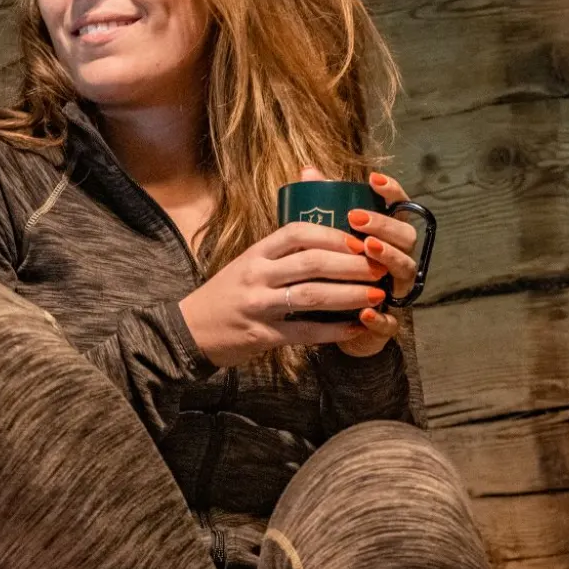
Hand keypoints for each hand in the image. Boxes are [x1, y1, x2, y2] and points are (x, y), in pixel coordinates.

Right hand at [178, 172, 387, 368]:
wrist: (190, 330)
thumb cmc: (227, 294)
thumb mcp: (247, 264)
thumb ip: (280, 251)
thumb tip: (324, 235)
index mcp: (256, 253)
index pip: (298, 233)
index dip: (332, 234)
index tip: (359, 241)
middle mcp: (257, 275)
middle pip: (312, 262)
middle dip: (351, 264)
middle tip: (378, 267)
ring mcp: (259, 306)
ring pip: (312, 296)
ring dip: (349, 295)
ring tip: (376, 295)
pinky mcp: (263, 335)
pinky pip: (305, 331)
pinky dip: (333, 330)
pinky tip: (354, 328)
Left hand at [337, 168, 419, 357]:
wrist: (325, 328)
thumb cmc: (329, 278)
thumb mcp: (323, 243)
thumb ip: (321, 208)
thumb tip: (308, 171)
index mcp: (386, 239)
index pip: (401, 208)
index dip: (392, 192)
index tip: (372, 179)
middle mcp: (396, 262)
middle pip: (406, 237)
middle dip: (384, 225)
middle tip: (357, 219)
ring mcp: (395, 292)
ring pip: (405, 271)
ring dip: (388, 257)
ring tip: (367, 248)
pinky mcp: (385, 326)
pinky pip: (391, 322)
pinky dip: (379, 318)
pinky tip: (365, 312)